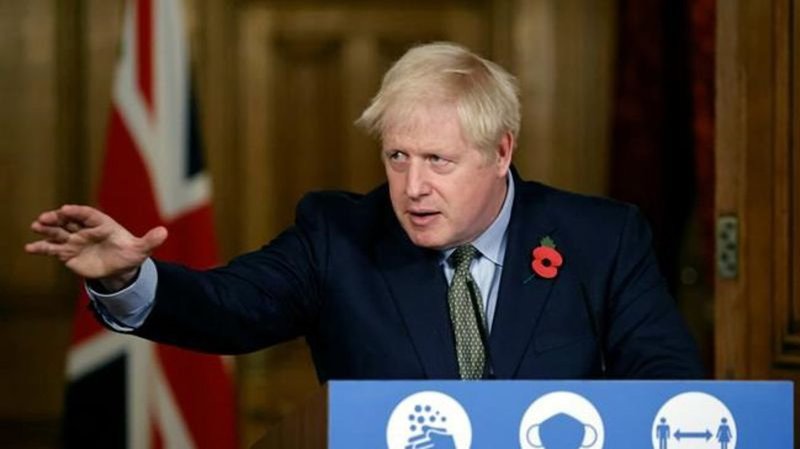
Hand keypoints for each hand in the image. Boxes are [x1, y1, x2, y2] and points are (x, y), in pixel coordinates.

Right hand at [25, 204, 166, 289]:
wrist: (120, 268)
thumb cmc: (130, 254)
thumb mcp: (141, 249)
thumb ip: (150, 240)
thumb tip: (164, 232)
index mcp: (102, 224)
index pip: (88, 214)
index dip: (77, 211)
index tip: (67, 209)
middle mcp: (86, 229)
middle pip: (69, 220)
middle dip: (57, 217)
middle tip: (45, 217)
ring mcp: (75, 240)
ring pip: (58, 232)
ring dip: (46, 229)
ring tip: (35, 226)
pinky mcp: (67, 253)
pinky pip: (52, 249)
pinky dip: (41, 248)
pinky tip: (29, 248)